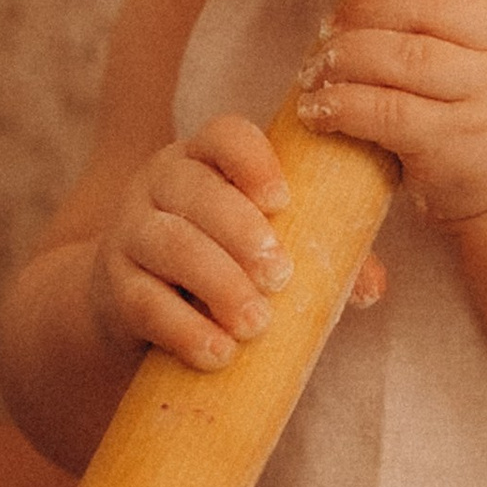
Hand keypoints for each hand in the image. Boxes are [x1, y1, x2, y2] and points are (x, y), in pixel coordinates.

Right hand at [88, 116, 391, 375]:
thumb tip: (373, 287)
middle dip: (241, 233)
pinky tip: (218, 352)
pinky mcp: (113, 286)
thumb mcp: (268, 245)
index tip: (282, 201)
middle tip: (281, 276)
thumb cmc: (224, 260)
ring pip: (167, 243)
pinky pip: (142, 301)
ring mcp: (130, 232)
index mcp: (205, 159)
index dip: (252, 161)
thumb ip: (323, 256)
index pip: (223, 134)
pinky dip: (183, 329)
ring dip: (216, 282)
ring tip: (256, 322)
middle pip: (194, 190)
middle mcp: (161, 183)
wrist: (137, 303)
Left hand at [295, 0, 486, 228]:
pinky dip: (343, 105)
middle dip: (369, 8)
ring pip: (406, 56)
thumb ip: (470, 6)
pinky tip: (317, 109)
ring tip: (315, 67)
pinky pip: (388, 112)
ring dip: (346, 57)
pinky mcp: (455, 143)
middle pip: (435, 6)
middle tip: (329, 25)